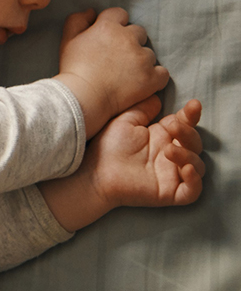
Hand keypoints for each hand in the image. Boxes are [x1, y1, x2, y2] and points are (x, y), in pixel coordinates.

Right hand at [54, 8, 168, 136]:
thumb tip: (92, 12)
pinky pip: (162, 73)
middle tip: (117, 57)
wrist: (82, 98)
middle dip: (130, 41)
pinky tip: (142, 83)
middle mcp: (128, 38)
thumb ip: (77, 20)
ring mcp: (142, 58)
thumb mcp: (67, 40)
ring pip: (149, 53)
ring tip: (126, 74)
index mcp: (108, 26)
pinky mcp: (152, 77)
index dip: (115, 25)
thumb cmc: (73, 70)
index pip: (120, 14)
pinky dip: (154, 77)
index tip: (108, 38)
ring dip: (140, 61)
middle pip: (138, 32)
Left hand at [88, 97, 204, 209]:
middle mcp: (170, 155)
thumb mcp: (125, 122)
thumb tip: (157, 97)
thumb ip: (142, 110)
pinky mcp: (169, 193)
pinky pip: (192, 191)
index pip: (185, 125)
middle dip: (188, 133)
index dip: (191, 115)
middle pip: (194, 143)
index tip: (193, 105)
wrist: (94, 172)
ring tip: (168, 150)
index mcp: (161, 137)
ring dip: (189, 155)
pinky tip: (185, 169)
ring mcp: (171, 175)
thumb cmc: (107, 147)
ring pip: (197, 166)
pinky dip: (194, 181)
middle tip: (172, 127)